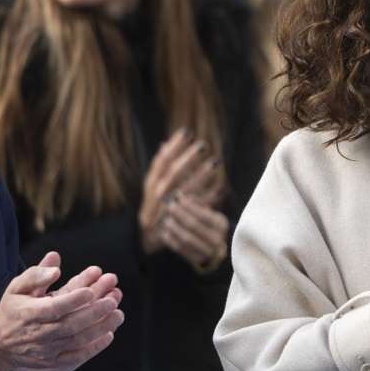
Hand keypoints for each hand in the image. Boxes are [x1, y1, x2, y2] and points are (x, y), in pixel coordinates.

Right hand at [0, 252, 123, 370]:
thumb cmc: (12, 310)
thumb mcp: (16, 287)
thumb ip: (36, 274)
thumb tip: (56, 264)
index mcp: (29, 313)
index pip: (54, 307)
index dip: (73, 300)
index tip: (90, 290)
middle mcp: (39, 333)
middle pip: (70, 325)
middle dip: (94, 313)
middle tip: (113, 301)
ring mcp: (46, 349)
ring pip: (77, 340)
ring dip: (99, 329)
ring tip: (118, 315)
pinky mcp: (52, 361)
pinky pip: (76, 356)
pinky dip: (93, 348)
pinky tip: (108, 336)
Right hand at [139, 129, 222, 253]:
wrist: (148, 238)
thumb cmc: (153, 205)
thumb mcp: (152, 186)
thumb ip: (159, 167)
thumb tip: (165, 144)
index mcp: (151, 184)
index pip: (162, 161)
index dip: (174, 146)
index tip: (187, 132)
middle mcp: (159, 196)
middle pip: (174, 173)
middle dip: (188, 158)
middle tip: (203, 145)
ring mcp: (170, 209)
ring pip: (187, 190)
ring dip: (202, 175)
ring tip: (215, 162)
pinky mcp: (181, 221)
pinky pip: (198, 208)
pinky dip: (210, 197)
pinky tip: (221, 187)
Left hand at [158, 194, 229, 268]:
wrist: (214, 249)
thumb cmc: (207, 226)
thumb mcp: (208, 213)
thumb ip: (196, 204)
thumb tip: (180, 196)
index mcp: (221, 225)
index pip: (203, 215)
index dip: (190, 207)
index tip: (179, 199)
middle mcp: (217, 239)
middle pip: (194, 226)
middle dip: (180, 215)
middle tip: (170, 207)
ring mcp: (208, 251)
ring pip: (186, 238)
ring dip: (174, 228)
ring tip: (166, 220)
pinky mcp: (197, 260)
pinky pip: (181, 249)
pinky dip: (171, 240)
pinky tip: (165, 232)